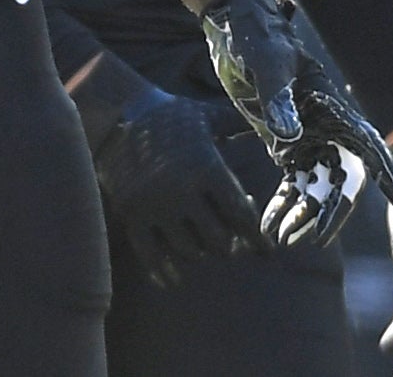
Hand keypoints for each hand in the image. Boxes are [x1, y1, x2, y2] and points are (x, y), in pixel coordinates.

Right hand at [92, 85, 264, 287]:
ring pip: (190, 252)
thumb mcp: (208, 115)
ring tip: (205, 245)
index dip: (257, 236)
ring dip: (202, 253)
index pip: (241, 214)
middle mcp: (182, 191)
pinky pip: (152, 257)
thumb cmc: (170, 115)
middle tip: (233, 242)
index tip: (266, 250)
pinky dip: (164, 272)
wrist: (116, 114)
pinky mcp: (131, 216)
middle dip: (230, 244)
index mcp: (206, 167)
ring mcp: (155, 206)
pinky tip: (173, 278)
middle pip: (219, 241)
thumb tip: (277, 125)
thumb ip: (240, 125)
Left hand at [201, 0, 392, 246]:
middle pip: (340, 178)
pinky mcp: (284, 145)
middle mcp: (326, 129)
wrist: (238, 26)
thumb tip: (289, 139)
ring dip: (303, 216)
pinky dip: (281, 206)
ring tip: (284, 242)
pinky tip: (268, 228)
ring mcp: (307, 139)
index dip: (385, 174)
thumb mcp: (268, 64)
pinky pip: (289, 184)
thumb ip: (278, 98)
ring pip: (315, 188)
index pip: (366, 145)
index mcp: (333, 107)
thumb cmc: (260, 37)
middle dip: (331, 212)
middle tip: (316, 242)